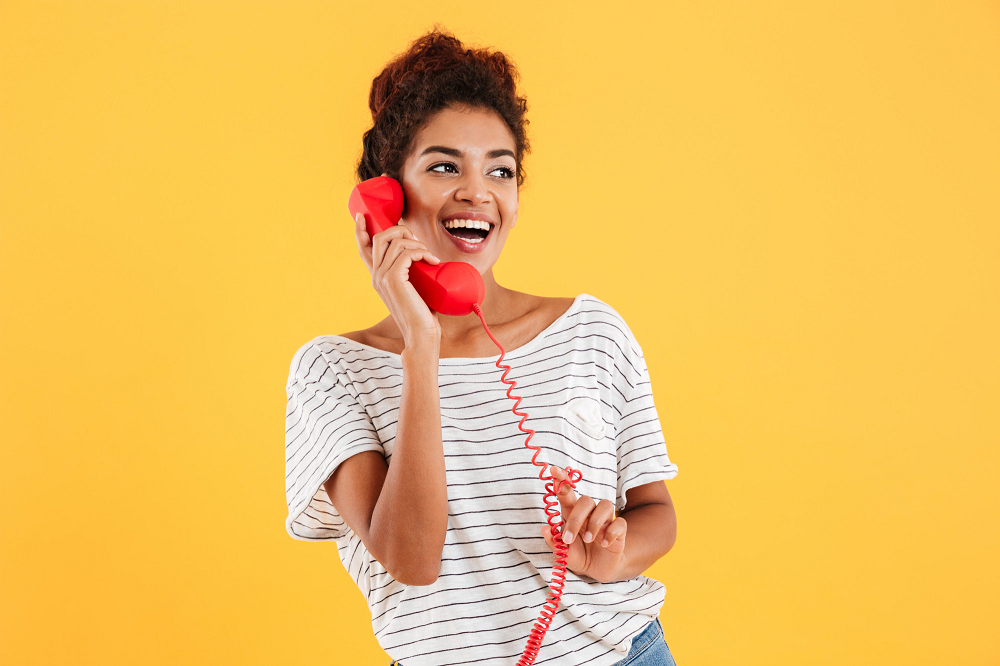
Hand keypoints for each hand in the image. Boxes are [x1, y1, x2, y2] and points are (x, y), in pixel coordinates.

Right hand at [354, 208, 441, 349]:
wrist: (421, 334)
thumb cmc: (422, 312)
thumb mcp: (414, 286)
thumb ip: (410, 271)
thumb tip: (423, 255)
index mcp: (378, 276)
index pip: (363, 248)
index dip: (361, 230)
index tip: (362, 215)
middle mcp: (376, 275)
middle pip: (380, 236)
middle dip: (401, 231)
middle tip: (419, 244)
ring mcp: (382, 277)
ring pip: (396, 242)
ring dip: (417, 244)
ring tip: (430, 257)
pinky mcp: (393, 280)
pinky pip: (406, 252)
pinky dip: (421, 252)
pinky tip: (432, 262)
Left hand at [539, 465, 628, 583]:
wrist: (597, 570)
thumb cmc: (578, 555)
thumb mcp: (563, 553)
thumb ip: (554, 542)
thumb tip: (544, 529)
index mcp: (572, 513)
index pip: (567, 492)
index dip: (561, 480)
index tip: (553, 470)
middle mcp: (589, 513)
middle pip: (586, 500)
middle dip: (576, 519)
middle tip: (568, 539)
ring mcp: (605, 520)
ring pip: (604, 505)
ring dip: (594, 523)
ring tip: (588, 540)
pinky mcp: (618, 530)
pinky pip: (620, 523)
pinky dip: (611, 533)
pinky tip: (604, 544)